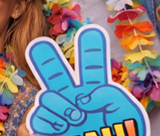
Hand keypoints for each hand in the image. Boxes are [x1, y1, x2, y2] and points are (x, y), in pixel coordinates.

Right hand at [26, 26, 147, 135]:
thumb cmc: (122, 131)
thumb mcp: (123, 108)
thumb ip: (106, 94)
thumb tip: (81, 98)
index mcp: (96, 89)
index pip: (91, 63)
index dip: (90, 48)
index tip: (90, 33)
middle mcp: (75, 98)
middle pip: (55, 71)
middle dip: (45, 56)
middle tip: (39, 44)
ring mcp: (60, 114)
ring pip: (45, 96)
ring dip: (61, 106)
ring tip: (77, 119)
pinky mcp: (48, 130)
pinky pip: (36, 118)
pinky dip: (50, 121)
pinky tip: (63, 127)